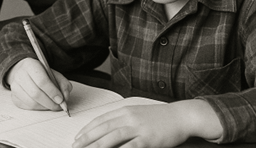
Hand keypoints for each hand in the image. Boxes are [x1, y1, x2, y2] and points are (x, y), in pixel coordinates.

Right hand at [6, 58, 71, 110]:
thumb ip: (63, 84)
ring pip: (32, 103)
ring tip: (52, 105)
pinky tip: (43, 104)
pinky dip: (38, 108)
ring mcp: (15, 87)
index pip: (42, 81)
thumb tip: (65, 99)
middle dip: (50, 102)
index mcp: (30, 65)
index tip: (61, 99)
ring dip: (45, 107)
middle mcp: (20, 75)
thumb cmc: (41, 73)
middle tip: (59, 106)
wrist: (24, 72)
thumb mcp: (54, 74)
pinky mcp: (14, 97)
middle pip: (36, 93)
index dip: (52, 92)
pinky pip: (28, 107)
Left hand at [72, 99, 222, 147]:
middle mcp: (129, 117)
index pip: (100, 120)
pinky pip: (129, 147)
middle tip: (75, 147)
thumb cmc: (160, 117)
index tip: (77, 138)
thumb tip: (107, 130)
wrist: (181, 116)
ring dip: (96, 146)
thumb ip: (123, 120)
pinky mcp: (147, 139)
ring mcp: (138, 128)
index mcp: (125, 110)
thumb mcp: (138, 114)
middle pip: (102, 129)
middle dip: (86, 139)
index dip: (87, 130)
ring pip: (112, 137)